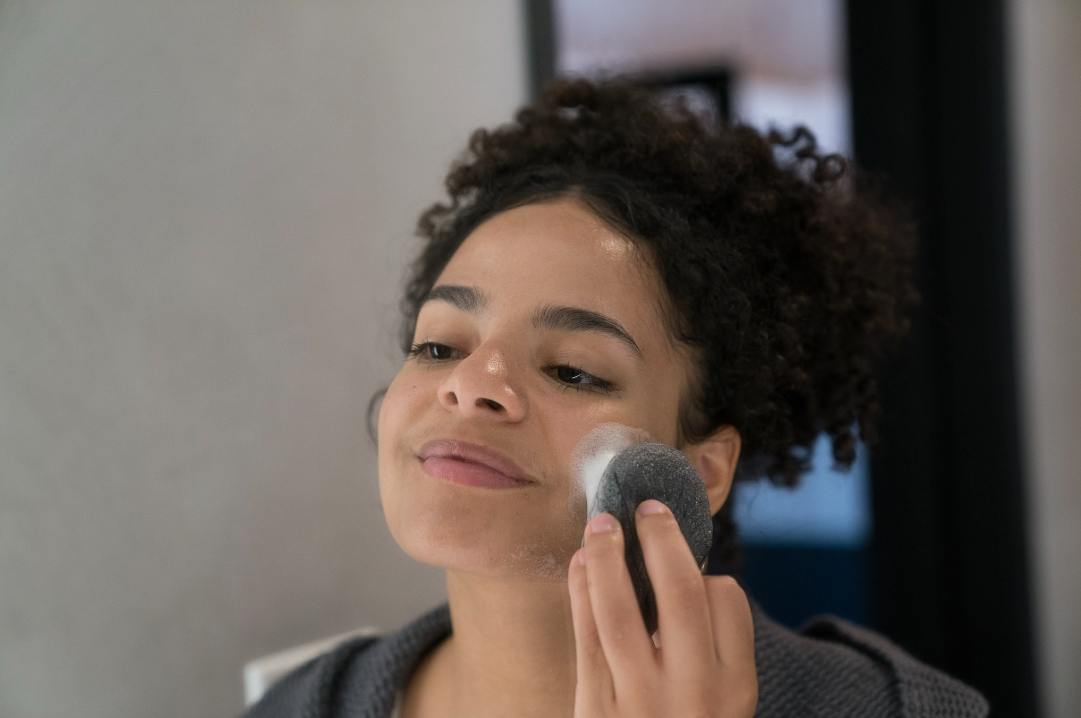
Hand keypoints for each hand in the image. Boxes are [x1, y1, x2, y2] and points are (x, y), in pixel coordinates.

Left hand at [567, 499, 756, 717]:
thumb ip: (711, 649)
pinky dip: (582, 591)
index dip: (708, 572)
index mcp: (735, 688)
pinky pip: (586, 636)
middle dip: (662, 540)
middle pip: (680, 593)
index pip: (728, 602)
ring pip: (621, 610)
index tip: (690, 563)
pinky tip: (581, 563)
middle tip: (647, 507)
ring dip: (609, 556)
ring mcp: (642, 702)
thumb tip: (685, 571)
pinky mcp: (597, 709)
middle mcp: (693, 693)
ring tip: (602, 524)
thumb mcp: (723, 704)